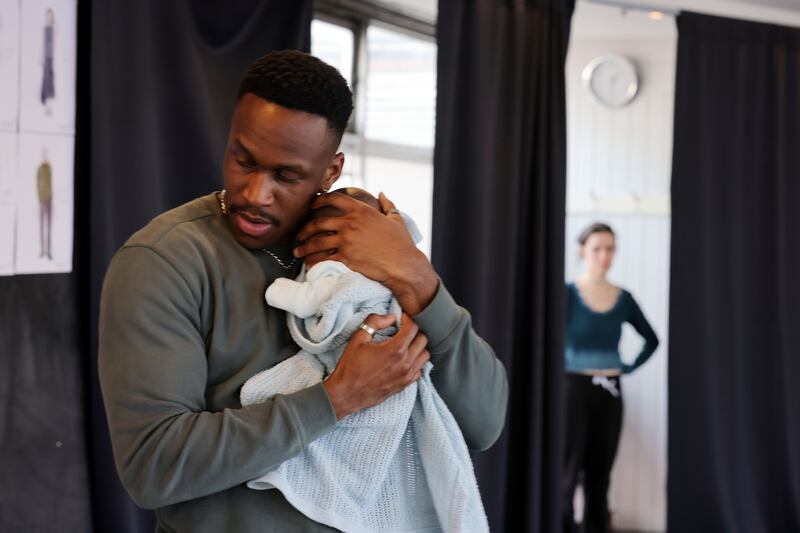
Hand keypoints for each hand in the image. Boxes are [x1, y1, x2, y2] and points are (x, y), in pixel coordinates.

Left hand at [294, 192, 438, 314]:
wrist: (403, 265)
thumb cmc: (402, 243)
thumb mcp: (396, 219)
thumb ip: (387, 205)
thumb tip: (382, 194)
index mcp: (361, 211)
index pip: (333, 199)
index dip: (319, 200)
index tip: (312, 204)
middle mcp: (350, 223)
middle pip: (318, 222)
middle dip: (305, 228)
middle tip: (299, 233)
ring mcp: (346, 240)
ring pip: (316, 241)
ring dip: (304, 246)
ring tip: (297, 251)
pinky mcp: (345, 257)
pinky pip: (323, 258)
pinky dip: (312, 261)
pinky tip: (308, 264)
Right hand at [322, 313, 429, 419]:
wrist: (347, 394)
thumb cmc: (351, 366)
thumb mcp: (358, 338)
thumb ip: (375, 322)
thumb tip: (390, 317)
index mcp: (395, 350)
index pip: (413, 328)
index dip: (408, 319)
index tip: (401, 318)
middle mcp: (405, 363)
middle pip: (423, 340)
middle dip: (414, 331)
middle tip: (403, 330)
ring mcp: (407, 375)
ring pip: (425, 355)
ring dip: (418, 346)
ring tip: (406, 344)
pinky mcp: (405, 384)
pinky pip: (420, 369)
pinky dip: (416, 361)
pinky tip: (405, 358)